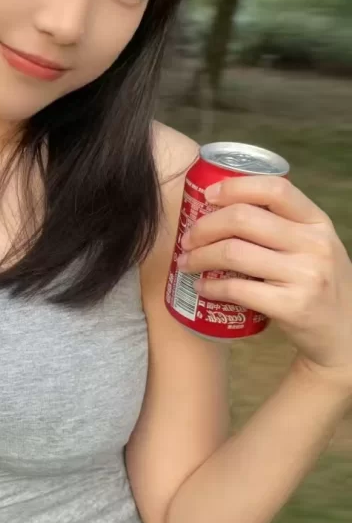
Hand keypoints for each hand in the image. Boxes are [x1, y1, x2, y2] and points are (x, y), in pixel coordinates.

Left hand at [177, 175, 351, 391]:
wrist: (346, 335)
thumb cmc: (319, 283)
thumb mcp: (313, 245)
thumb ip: (281, 224)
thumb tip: (219, 205)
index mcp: (317, 222)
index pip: (275, 189)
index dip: (234, 188)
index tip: (208, 196)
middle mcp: (315, 244)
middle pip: (243, 219)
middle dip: (204, 226)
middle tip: (188, 238)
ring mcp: (305, 275)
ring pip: (233, 252)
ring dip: (199, 256)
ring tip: (187, 262)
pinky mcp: (292, 306)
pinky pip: (237, 289)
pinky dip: (211, 287)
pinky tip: (201, 287)